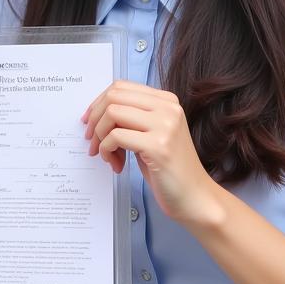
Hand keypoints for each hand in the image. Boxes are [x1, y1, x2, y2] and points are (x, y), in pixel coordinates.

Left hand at [83, 81, 221, 226]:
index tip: (89, 121)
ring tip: (106, 155)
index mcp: (167, 100)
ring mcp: (165, 125)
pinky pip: (115, 137)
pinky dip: (107, 150)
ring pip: (112, 113)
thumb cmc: (169, 168)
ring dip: (100, 136)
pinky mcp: (158, 146)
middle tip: (92, 141)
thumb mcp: (150, 134)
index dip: (98, 103)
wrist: (194, 197)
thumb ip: (131, 118)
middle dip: (95, 119)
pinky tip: (116, 165)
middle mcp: (168, 108)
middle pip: (114, 96)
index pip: (121, 87)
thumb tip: (96, 112)